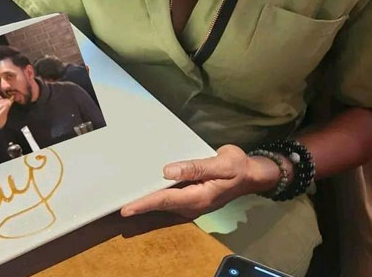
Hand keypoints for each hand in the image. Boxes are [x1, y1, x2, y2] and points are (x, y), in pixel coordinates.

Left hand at [0, 95, 13, 129]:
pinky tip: (3, 101)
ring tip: (7, 100)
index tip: (11, 101)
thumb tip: (10, 103)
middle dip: (5, 101)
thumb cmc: (0, 123)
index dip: (7, 103)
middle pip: (1, 104)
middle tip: (10, 100)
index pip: (3, 107)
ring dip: (3, 100)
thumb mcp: (4, 118)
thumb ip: (6, 110)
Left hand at [120, 145, 281, 219]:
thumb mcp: (220, 164)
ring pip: (166, 205)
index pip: (165, 200)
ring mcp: (194, 202)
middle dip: (141, 207)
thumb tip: (167, 171)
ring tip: (128, 201)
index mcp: (199, 196)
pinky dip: (158, 198)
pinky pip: (172, 199)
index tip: (126, 208)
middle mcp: (193, 204)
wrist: (252, 174)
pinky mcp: (194, 197)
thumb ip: (194, 168)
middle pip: (162, 206)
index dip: (145, 203)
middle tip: (119, 207)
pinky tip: (149, 192)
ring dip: (148, 203)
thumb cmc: (237, 167)